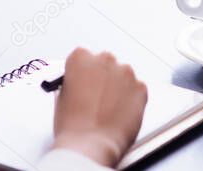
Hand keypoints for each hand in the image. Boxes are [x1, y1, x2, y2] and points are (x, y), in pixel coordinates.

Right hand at [52, 49, 147, 167]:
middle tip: (97, 97)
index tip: (84, 82)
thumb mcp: (61, 97)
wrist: (90, 146)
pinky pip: (136, 89)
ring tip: (108, 109)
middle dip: (103, 77)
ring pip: (123, 76)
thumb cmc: (72, 126)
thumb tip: (80, 83)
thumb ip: (73, 82)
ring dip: (118, 87)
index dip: (83, 73)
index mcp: (80, 58)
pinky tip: (120, 113)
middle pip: (105, 63)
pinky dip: (131, 99)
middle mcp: (105, 59)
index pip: (83, 57)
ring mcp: (125, 72)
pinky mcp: (141, 87)